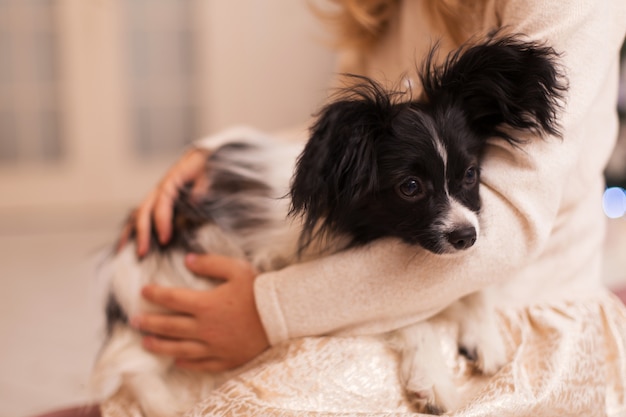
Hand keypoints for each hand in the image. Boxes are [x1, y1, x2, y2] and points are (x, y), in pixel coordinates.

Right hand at [116, 147, 209, 256]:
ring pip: (137, 214)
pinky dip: (130, 230)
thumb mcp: (206, 174)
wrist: (198, 159)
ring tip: (126, 252)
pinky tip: (122, 245)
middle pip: (143, 211)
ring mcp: (154, 196)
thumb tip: (196, 199)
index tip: (165, 239)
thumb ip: (202, 186)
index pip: (162, 204)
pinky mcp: (154, 202)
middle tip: (143, 252)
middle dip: (142, 233)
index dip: (162, 222)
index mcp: (170, 183)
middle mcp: (158, 190)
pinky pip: (138, 216)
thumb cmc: (204, 168)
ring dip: (131, 233)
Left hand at [130, 253, 269, 371]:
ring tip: (146, 343)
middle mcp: (204, 328)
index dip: (155, 294)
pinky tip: (178, 360)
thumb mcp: (236, 269)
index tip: (143, 291)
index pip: (172, 299)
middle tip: (134, 321)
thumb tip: (187, 259)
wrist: (281, 317)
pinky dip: (187, 362)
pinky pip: (201, 363)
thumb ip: (210, 263)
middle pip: (170, 326)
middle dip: (150, 322)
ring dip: (160, 345)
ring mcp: (214, 346)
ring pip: (179, 348)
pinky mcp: (225, 358)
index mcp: (205, 304)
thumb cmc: (259, 291)